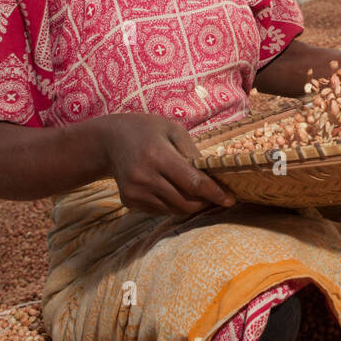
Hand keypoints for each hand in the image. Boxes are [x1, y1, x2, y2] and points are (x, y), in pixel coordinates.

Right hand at [98, 113, 236, 215]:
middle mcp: (144, 177)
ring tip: (192, 189)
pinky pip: (161, 211)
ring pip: (175, 210)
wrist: (109, 140)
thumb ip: (193, 153)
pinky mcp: (129, 201)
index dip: (215, 194)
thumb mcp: (173, 129)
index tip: (230, 200)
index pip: (193, 183)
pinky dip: (173, 204)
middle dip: (205, 202)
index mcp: (158, 156)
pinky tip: (170, 188)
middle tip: (214, 195)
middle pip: (186, 203)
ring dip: (190, 204)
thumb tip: (213, 176)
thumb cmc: (147, 130)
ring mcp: (135, 192)